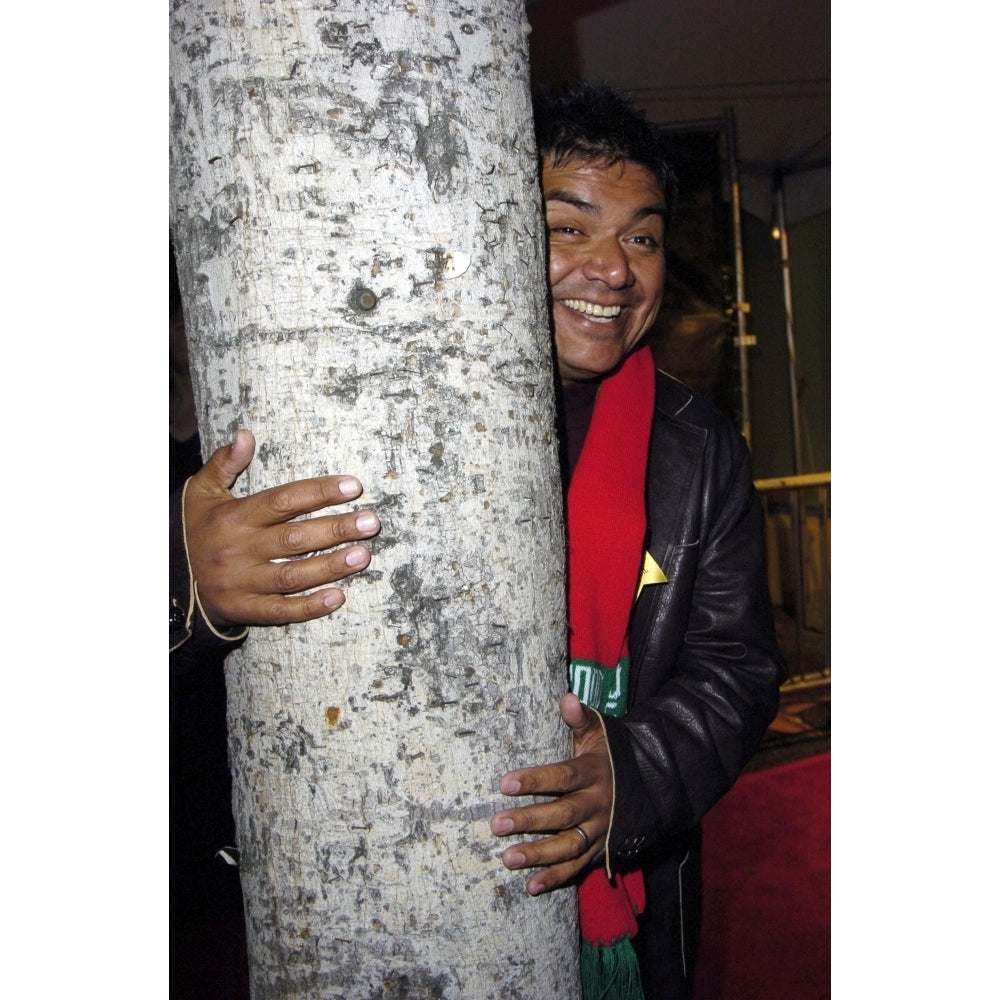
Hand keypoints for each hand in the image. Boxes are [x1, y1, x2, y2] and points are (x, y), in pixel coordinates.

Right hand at [183, 429, 380, 627]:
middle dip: (335, 529)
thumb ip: (224, 463)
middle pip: (294, 538)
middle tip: (371, 522)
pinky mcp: (243, 610)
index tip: (353, 486)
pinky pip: (279, 611)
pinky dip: (308, 607)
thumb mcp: (202, 492)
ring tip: (363, 556)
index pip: (283, 501)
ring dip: (330, 566)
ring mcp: (242, 582)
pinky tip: (337, 597)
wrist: (166, 578)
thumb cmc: (195, 529)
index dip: (319, 492)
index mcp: (235, 517)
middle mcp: (239, 549)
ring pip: (292, 575)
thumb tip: (246, 434)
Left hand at [489, 692, 612, 894]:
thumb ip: (581, 718)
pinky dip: (556, 878)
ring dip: (538, 854)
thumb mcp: (599, 732)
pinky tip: (531, 886)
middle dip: (529, 821)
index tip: (504, 783)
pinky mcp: (600, 849)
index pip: (563, 777)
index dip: (535, 780)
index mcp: (594, 773)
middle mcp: (599, 804)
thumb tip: (566, 698)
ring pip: (568, 846)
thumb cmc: (610, 753)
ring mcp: (601, 830)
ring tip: (507, 858)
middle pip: (562, 815)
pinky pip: (578, 867)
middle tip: (496, 824)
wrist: (649, 782)